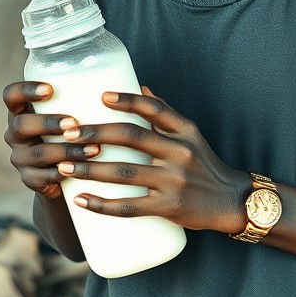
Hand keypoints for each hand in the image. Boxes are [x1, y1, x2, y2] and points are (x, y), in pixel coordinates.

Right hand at [3, 81, 98, 199]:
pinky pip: (43, 177)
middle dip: (48, 123)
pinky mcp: (30, 180)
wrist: (70, 176)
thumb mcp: (79, 115)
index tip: (51, 89)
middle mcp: (16, 133)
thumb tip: (142, 88)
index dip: (26, 90)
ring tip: (94, 149)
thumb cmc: (78, 134)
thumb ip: (97, 101)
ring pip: (38, 153)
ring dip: (66, 150)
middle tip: (74, 123)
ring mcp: (21, 158)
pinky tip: (82, 170)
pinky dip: (64, 173)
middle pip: (22, 124)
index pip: (11, 95)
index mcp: (24, 111)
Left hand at [55, 88, 250, 232]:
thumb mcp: (191, 134)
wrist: (230, 200)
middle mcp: (180, 152)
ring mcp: (174, 181)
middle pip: (132, 137)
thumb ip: (165, 114)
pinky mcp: (168, 207)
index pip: (153, 109)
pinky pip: (129, 207)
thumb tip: (140, 88)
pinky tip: (81, 200)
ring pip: (124, 172)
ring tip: (65, 166)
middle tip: (69, 134)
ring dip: (90, 169)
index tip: (100, 97)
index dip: (126, 100)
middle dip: (95, 133)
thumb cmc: (205, 164)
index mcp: (185, 131)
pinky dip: (102, 204)